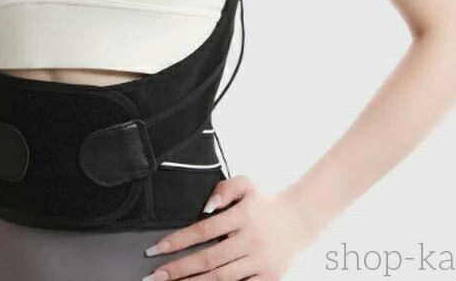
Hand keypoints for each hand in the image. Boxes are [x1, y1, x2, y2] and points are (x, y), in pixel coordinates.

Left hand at [141, 175, 313, 279]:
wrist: (301, 218)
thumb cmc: (265, 201)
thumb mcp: (246, 184)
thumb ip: (223, 190)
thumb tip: (205, 207)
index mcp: (242, 217)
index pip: (203, 231)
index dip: (177, 241)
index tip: (156, 250)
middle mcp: (250, 240)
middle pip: (208, 259)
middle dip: (178, 270)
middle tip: (154, 277)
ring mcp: (260, 262)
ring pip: (221, 279)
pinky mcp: (269, 278)